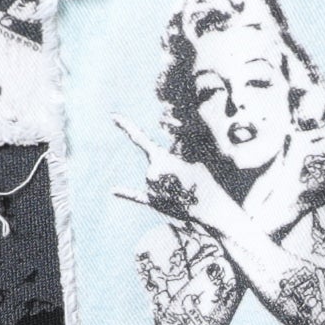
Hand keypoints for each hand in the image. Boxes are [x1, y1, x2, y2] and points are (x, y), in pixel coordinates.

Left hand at [112, 116, 231, 230]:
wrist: (212, 208)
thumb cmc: (207, 179)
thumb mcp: (197, 155)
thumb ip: (179, 147)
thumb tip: (171, 148)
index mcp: (160, 158)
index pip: (139, 137)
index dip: (126, 125)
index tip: (112, 116)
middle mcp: (151, 172)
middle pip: (155, 162)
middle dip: (169, 166)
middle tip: (188, 177)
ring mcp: (151, 189)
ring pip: (155, 177)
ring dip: (169, 180)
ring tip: (187, 188)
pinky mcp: (153, 202)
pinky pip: (136, 195)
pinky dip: (125, 192)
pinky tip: (113, 190)